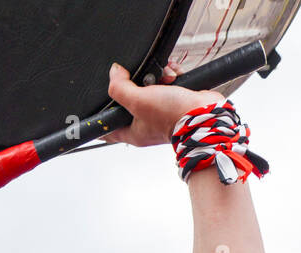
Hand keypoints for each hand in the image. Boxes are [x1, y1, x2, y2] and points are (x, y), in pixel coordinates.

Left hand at [106, 63, 226, 147]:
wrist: (204, 114)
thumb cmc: (174, 116)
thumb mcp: (138, 101)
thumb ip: (120, 88)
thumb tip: (114, 73)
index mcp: (134, 132)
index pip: (109, 130)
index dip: (102, 119)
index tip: (96, 111)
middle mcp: (146, 124)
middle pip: (130, 99)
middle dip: (136, 84)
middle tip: (142, 81)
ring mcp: (160, 112)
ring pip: (150, 87)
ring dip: (157, 75)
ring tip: (164, 77)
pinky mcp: (174, 101)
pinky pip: (166, 82)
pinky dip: (170, 75)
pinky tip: (174, 76)